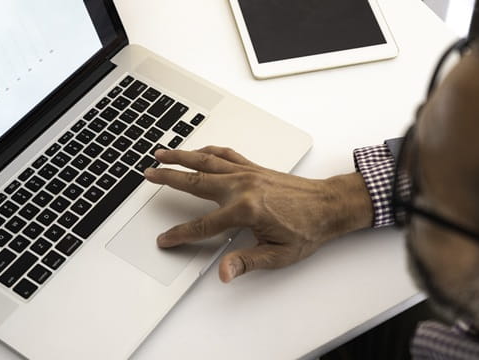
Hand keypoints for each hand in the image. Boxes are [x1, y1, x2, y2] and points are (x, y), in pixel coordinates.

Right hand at [143, 146, 373, 282]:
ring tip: (161, 152)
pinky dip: (209, 151)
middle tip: (148, 174)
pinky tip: (198, 152)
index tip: (165, 239)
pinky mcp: (255, 167)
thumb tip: (224, 272)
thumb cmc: (308, 229)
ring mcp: (248, 173)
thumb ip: (246, 262)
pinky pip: (226, 155)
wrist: (330, 205)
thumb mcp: (278, 254)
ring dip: (182, 156)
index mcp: (245, 210)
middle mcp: (242, 186)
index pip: (202, 226)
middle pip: (195, 182)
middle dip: (168, 178)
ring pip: (206, 161)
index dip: (180, 235)